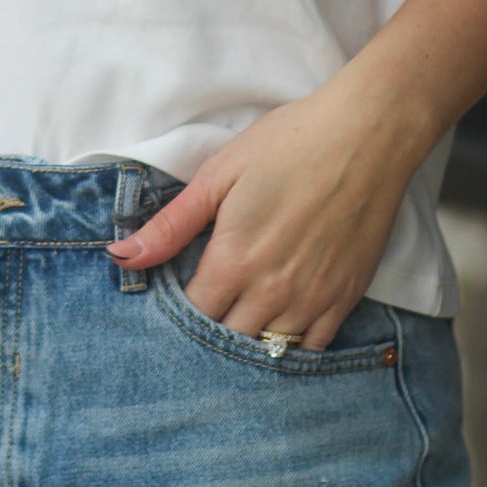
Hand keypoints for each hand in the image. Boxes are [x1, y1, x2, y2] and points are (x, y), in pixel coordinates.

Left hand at [103, 73, 423, 351]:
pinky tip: (276, 326)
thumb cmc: (289, 142)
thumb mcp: (221, 173)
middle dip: (208, 331)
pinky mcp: (345, 298)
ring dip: (246, 342)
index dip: (176, 311)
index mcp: (235, 258)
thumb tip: (121, 257)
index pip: (191, 314)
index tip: (172, 296)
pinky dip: (289, 346)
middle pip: (225, 341)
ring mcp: (312, 299)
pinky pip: (310, 349)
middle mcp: (272, 290)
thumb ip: (172, 224)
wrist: (366, 133)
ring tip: (236, 319)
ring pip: (267, 352)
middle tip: (205, 307)